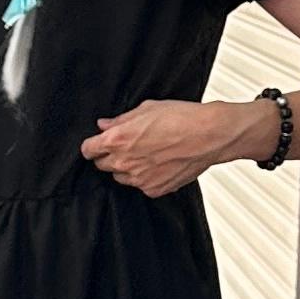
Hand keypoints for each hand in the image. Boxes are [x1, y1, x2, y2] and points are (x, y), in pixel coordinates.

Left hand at [83, 98, 257, 196]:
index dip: (92, 146)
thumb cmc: (182, 118)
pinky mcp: (155, 189)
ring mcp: (139, 179)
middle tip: (126, 146)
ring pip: (121, 178)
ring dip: (127, 168)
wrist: (210, 135)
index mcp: (117, 140)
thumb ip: (121, 120)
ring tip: (146, 155)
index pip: (88, 149)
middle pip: (102, 165)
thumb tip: (105, 125)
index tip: (96, 145)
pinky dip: (146, 178)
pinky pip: (141, 186)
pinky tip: (159, 164)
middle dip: (109, 156)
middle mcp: (125, 162)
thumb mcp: (147, 109)